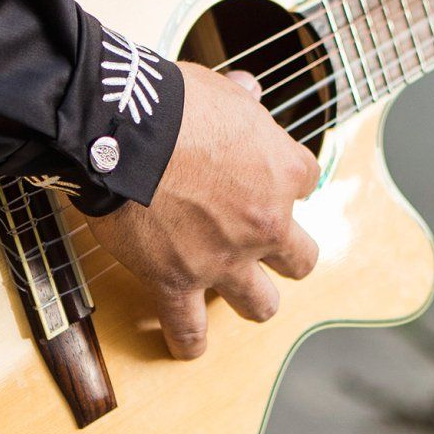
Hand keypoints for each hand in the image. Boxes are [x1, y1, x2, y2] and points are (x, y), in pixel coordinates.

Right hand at [86, 64, 320, 359]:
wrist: (127, 132)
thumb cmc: (171, 102)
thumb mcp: (218, 89)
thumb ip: (240, 99)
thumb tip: (249, 90)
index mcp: (282, 171)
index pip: (306, 182)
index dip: (284, 182)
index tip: (265, 179)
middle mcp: (265, 222)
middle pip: (301, 258)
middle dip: (286, 256)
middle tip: (267, 248)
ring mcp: (225, 259)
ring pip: (261, 304)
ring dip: (252, 301)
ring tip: (239, 297)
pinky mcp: (178, 281)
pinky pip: (189, 328)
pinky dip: (188, 340)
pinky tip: (188, 345)